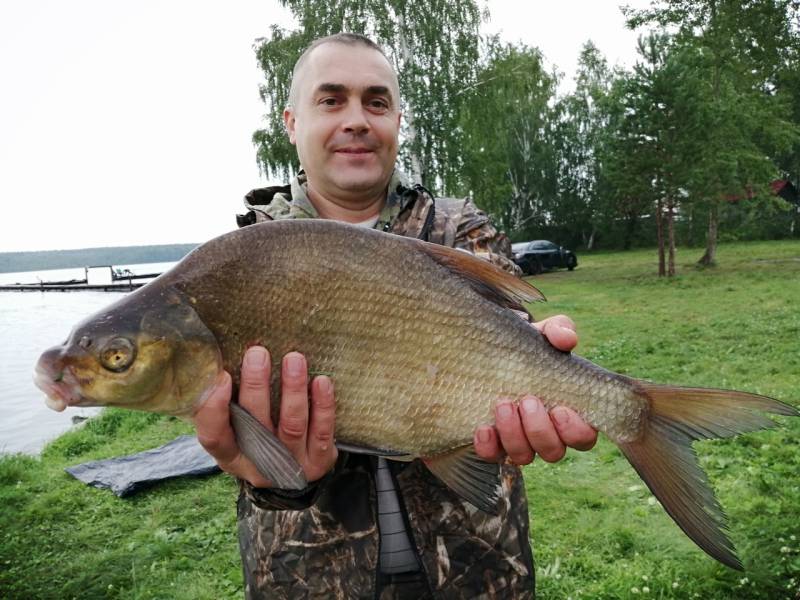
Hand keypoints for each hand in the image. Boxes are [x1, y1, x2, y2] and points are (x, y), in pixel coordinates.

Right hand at [193, 346, 337, 487]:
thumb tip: (228, 355)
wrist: (296, 471)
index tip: (222, 376)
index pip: (214, 437)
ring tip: (294, 359)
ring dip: (292, 389)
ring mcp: (290, 465)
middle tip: (258, 354)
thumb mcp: (238, 424)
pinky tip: (321, 381)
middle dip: (256, 386)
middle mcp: (258, 464)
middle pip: (255, 426)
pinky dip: (322, 405)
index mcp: (230, 455)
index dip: (215, 409)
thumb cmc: (261, 434)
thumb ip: (232, 398)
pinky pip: (322, 432)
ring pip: (292, 426)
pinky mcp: (319, 462)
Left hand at [474, 314, 597, 464]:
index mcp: (569, 414)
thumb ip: (559, 331)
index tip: (560, 408)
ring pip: (524, 457)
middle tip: (527, 401)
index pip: (584, 437)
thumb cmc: (527, 347)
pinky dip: (489, 445)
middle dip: (540, 430)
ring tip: (503, 404)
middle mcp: (547, 435)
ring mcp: (519, 442)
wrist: (490, 352)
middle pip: (554, 452)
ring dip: (514, 434)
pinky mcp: (493, 443)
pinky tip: (483, 427)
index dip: (574, 430)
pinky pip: (492, 455)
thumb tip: (567, 339)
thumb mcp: (544, 335)